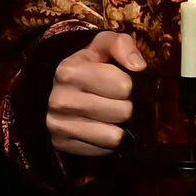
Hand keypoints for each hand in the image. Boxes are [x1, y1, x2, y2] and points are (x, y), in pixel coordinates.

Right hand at [47, 31, 146, 156]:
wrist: (65, 88)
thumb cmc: (92, 64)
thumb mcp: (105, 45)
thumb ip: (122, 45)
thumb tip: (138, 66)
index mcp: (69, 72)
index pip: (123, 86)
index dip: (127, 84)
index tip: (116, 80)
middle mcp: (59, 100)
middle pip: (122, 112)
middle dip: (125, 105)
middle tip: (114, 99)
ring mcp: (57, 124)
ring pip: (114, 136)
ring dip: (118, 125)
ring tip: (108, 114)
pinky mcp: (61, 144)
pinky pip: (103, 150)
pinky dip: (106, 140)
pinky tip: (99, 126)